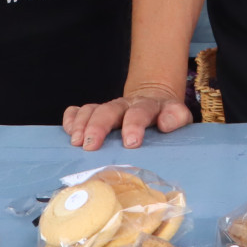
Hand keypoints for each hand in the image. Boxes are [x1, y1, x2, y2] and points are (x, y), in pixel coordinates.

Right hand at [65, 83, 191, 150]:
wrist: (154, 100)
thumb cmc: (166, 117)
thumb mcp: (178, 116)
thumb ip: (176, 118)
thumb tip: (165, 123)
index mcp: (149, 107)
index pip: (141, 112)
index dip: (135, 125)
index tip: (130, 143)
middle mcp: (126, 105)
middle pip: (109, 110)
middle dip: (99, 127)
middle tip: (91, 146)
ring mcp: (110, 107)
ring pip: (92, 110)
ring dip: (82, 125)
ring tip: (77, 143)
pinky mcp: (96, 111)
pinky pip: (79, 110)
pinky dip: (72, 119)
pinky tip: (68, 131)